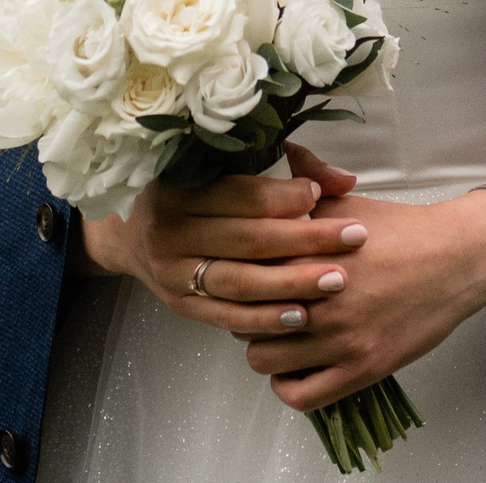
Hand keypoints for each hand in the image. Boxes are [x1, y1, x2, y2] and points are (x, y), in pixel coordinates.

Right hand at [78, 144, 365, 339]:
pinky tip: (301, 316)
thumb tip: (344, 181)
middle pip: (247, 238)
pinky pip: (227, 316)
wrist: (131, 233)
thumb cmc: (191, 190)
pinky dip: (265, 319)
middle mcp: (170, 231)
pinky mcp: (181, 306)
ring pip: (239, 282)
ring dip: (292, 284)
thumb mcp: (224, 166)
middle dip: (305, 239)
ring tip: (337, 280)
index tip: (321, 195)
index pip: (239, 194)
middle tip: (354, 236)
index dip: (283, 196)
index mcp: (179, 187)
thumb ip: (285, 167)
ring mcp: (173, 273)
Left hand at [235, 177, 485, 410]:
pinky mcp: (361, 368)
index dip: (233, 274)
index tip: (242, 275)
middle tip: (260, 307)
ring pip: (263, 359)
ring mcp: (338, 336)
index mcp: (303, 252)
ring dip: (266, 349)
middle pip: (242, 317)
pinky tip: (296, 367)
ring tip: (280, 337)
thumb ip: (306, 179)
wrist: (456, 258)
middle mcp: (315, 296)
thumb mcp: (346, 198)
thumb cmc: (400, 229)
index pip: (238, 273)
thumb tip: (284, 149)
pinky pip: (300, 396)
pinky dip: (289, 385)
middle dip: (245, 312)